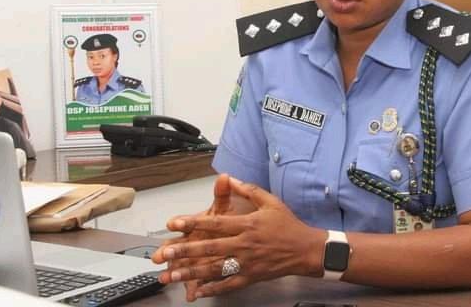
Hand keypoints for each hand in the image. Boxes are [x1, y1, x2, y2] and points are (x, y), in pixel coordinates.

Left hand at [153, 178, 325, 299]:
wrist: (305, 249)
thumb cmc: (288, 224)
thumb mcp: (270, 202)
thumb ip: (249, 190)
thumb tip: (230, 178)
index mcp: (248, 224)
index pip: (216, 224)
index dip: (193, 223)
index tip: (174, 224)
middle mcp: (245, 244)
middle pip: (210, 248)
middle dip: (185, 251)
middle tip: (165, 253)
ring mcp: (247, 263)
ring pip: (215, 268)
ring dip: (192, 272)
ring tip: (172, 274)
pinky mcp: (251, 277)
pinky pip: (229, 284)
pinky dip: (212, 288)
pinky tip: (197, 291)